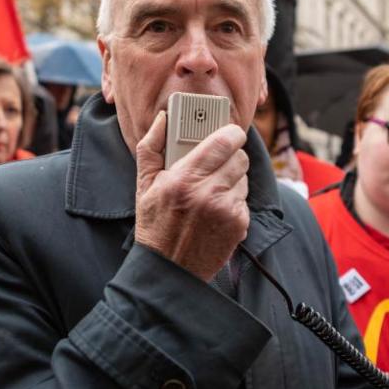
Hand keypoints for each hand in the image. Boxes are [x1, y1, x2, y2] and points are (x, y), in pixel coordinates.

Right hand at [134, 111, 249, 281]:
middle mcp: (208, 192)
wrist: (169, 270)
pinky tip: (216, 210)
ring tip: (211, 190)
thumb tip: (163, 118)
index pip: (223, 141)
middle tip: (218, 161)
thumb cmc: (154, 225)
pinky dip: (234, 201)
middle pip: (239, 157)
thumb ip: (152, 146)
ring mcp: (227, 210)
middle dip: (231, 155)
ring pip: (244, 178)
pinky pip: (244, 200)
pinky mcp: (239, 225)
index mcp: (184, 178)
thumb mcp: (144, 185)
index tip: (229, 131)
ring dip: (232, 179)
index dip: (231, 132)